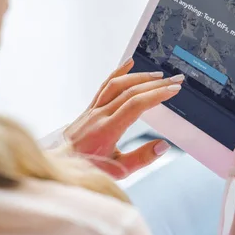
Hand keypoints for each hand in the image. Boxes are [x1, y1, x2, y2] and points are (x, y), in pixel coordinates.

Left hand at [64, 58, 183, 178]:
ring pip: (117, 85)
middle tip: (175, 80)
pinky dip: (118, 72)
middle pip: (130, 92)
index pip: (136, 105)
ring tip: (158, 75)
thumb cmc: (87, 169)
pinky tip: (129, 64)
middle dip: (155, 84)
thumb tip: (163, 146)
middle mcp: (99, 115)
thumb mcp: (118, 170)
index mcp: (107, 130)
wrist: (59, 165)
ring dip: (139, 77)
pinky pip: (104, 86)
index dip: (156, 95)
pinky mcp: (89, 108)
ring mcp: (92, 110)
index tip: (172, 90)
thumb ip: (141, 158)